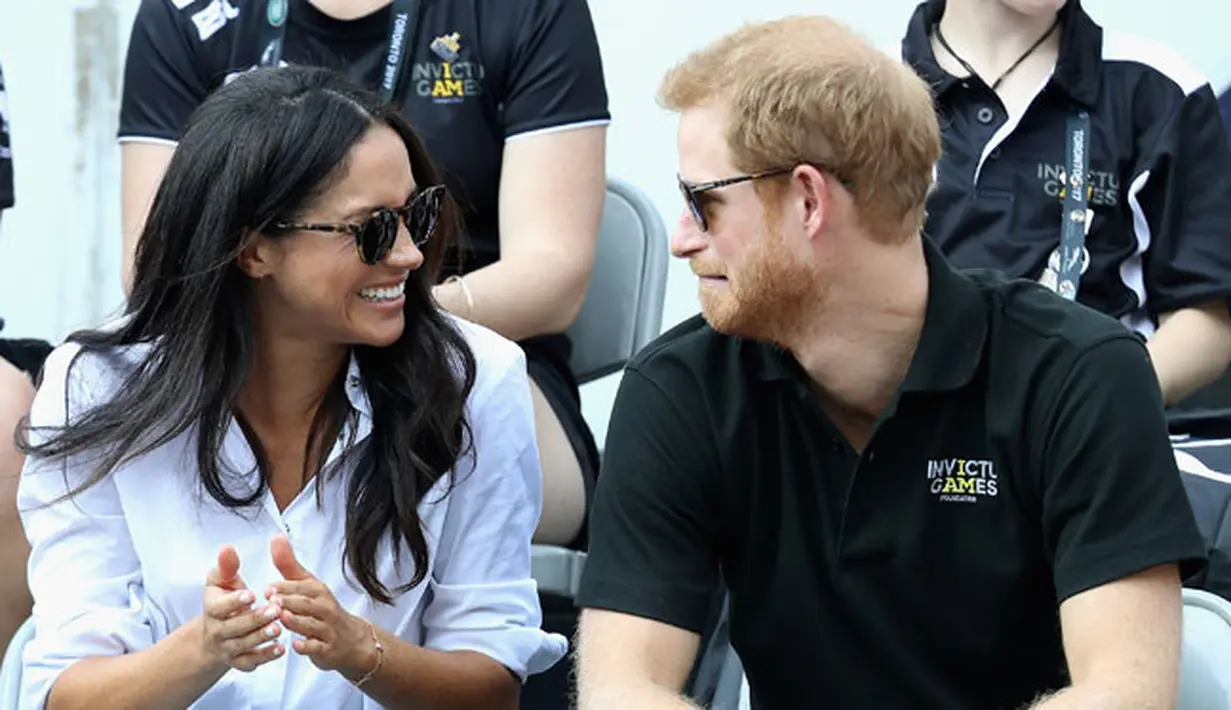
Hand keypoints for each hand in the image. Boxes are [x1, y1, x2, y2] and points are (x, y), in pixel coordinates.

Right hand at [201, 545, 284, 671]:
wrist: (215, 633)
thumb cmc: (223, 600)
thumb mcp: (222, 580)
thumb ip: (227, 566)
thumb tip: (227, 549)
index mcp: (211, 608)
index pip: (219, 607)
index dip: (234, 601)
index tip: (252, 594)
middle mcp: (217, 630)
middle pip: (234, 627)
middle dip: (255, 619)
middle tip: (275, 609)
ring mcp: (228, 647)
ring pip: (244, 645)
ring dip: (261, 637)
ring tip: (279, 627)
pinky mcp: (239, 660)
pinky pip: (251, 662)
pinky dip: (265, 656)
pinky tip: (280, 648)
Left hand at [267, 534, 373, 677]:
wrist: (349, 638)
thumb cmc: (322, 608)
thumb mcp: (307, 584)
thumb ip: (288, 564)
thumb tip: (276, 538)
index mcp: (318, 591)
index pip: (301, 587)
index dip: (284, 588)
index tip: (268, 589)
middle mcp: (324, 608)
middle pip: (305, 604)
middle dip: (289, 603)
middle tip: (271, 603)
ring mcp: (327, 629)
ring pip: (310, 624)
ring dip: (295, 622)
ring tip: (281, 619)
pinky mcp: (327, 648)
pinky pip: (316, 647)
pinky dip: (306, 646)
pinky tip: (295, 644)